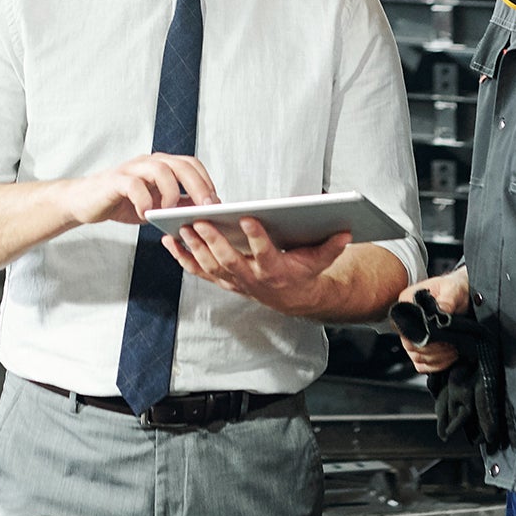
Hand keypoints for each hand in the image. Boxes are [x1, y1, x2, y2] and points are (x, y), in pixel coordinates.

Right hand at [57, 154, 217, 227]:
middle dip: (198, 186)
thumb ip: (177, 205)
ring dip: (171, 192)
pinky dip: (144, 200)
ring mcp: (132, 169)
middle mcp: (149, 162)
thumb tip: (204, 212)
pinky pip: (134, 185)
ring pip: (160, 170)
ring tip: (169, 212)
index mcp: (161, 166)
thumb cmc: (122, 203)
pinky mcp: (115, 180)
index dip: (206, 181)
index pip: (191, 164)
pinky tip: (146, 214)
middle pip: (181, 165)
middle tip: (206, 208)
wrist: (85, 202)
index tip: (215, 203)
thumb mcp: (155, 206)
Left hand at [164, 217, 348, 316]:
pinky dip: (181, 257)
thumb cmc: (302, 271)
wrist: (290, 297)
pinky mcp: (220, 279)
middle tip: (201, 221)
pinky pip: (197, 270)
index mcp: (276, 271)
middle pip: (229, 261)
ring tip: (182, 226)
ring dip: (194, 248)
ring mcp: (233, 281)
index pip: (266, 254)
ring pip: (209, 266)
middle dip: (213, 241)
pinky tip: (169, 240)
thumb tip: (346, 232)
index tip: (249, 218)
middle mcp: (251, 279)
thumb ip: (332, 246)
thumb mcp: (320, 259)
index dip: (258, 238)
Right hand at [396, 266, 470, 374]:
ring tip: (453, 348)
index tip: (443, 335)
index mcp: (407, 302)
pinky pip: (421, 364)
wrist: (465, 294)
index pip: (405, 326)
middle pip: (410, 345)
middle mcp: (406, 320)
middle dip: (434, 348)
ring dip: (437, 357)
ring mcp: (412, 335)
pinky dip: (436, 365)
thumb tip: (441, 312)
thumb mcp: (453, 289)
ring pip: (416, 356)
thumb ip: (447, 299)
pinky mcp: (421, 347)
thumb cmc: (455, 289)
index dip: (425, 335)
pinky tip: (449, 356)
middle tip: (452, 343)